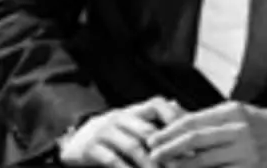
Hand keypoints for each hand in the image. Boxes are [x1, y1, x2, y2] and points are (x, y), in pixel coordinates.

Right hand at [58, 96, 184, 167]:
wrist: (75, 139)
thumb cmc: (113, 131)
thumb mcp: (132, 120)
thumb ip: (153, 116)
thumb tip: (178, 105)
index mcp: (135, 110)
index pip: (159, 105)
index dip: (175, 118)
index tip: (191, 137)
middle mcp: (121, 117)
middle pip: (148, 130)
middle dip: (166, 148)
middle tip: (180, 162)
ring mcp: (105, 131)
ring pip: (132, 146)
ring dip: (148, 163)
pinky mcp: (91, 148)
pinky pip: (111, 159)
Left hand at [147, 101, 266, 167]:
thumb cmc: (257, 124)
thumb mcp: (235, 112)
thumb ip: (206, 116)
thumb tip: (172, 110)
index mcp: (232, 112)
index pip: (194, 121)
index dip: (170, 131)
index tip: (154, 139)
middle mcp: (239, 131)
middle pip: (196, 140)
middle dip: (170, 149)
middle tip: (153, 155)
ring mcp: (245, 153)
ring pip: (204, 162)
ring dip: (182, 166)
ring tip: (167, 167)